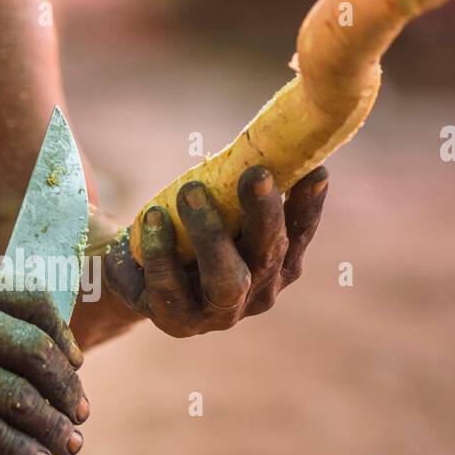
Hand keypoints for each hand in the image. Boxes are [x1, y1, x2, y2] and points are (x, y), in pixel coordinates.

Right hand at [0, 258, 87, 454]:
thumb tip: (39, 340)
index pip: (33, 302)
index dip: (64, 338)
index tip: (75, 364)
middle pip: (34, 350)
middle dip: (66, 388)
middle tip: (79, 412)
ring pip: (16, 396)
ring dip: (52, 427)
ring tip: (68, 445)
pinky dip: (16, 449)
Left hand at [103, 165, 327, 336]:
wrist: (140, 279)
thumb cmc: (191, 235)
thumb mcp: (222, 210)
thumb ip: (243, 187)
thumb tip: (272, 134)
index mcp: (279, 264)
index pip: (300, 233)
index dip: (309, 205)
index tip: (315, 169)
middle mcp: (258, 292)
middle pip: (269, 253)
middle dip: (264, 212)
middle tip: (255, 173)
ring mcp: (220, 313)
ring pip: (227, 277)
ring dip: (212, 232)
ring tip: (190, 189)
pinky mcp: (178, 321)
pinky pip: (170, 286)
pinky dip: (162, 250)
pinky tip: (154, 217)